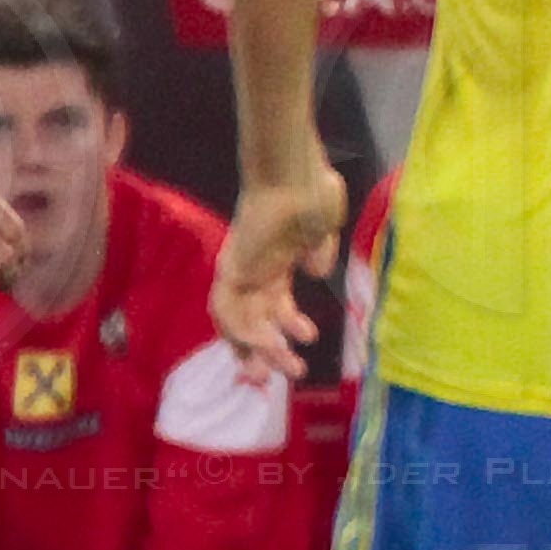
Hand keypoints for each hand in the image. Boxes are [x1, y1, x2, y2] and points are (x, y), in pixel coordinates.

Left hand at [211, 169, 347, 381]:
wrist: (296, 174)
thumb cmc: (312, 191)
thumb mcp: (324, 229)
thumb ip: (320, 251)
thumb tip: (316, 272)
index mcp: (277, 260)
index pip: (271, 305)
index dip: (282, 330)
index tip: (303, 347)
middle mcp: (256, 269)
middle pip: (254, 320)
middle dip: (267, 351)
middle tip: (285, 375)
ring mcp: (242, 269)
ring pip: (240, 322)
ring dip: (258, 349)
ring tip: (281, 369)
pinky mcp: (231, 268)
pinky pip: (226, 309)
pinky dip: (241, 331)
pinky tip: (265, 345)